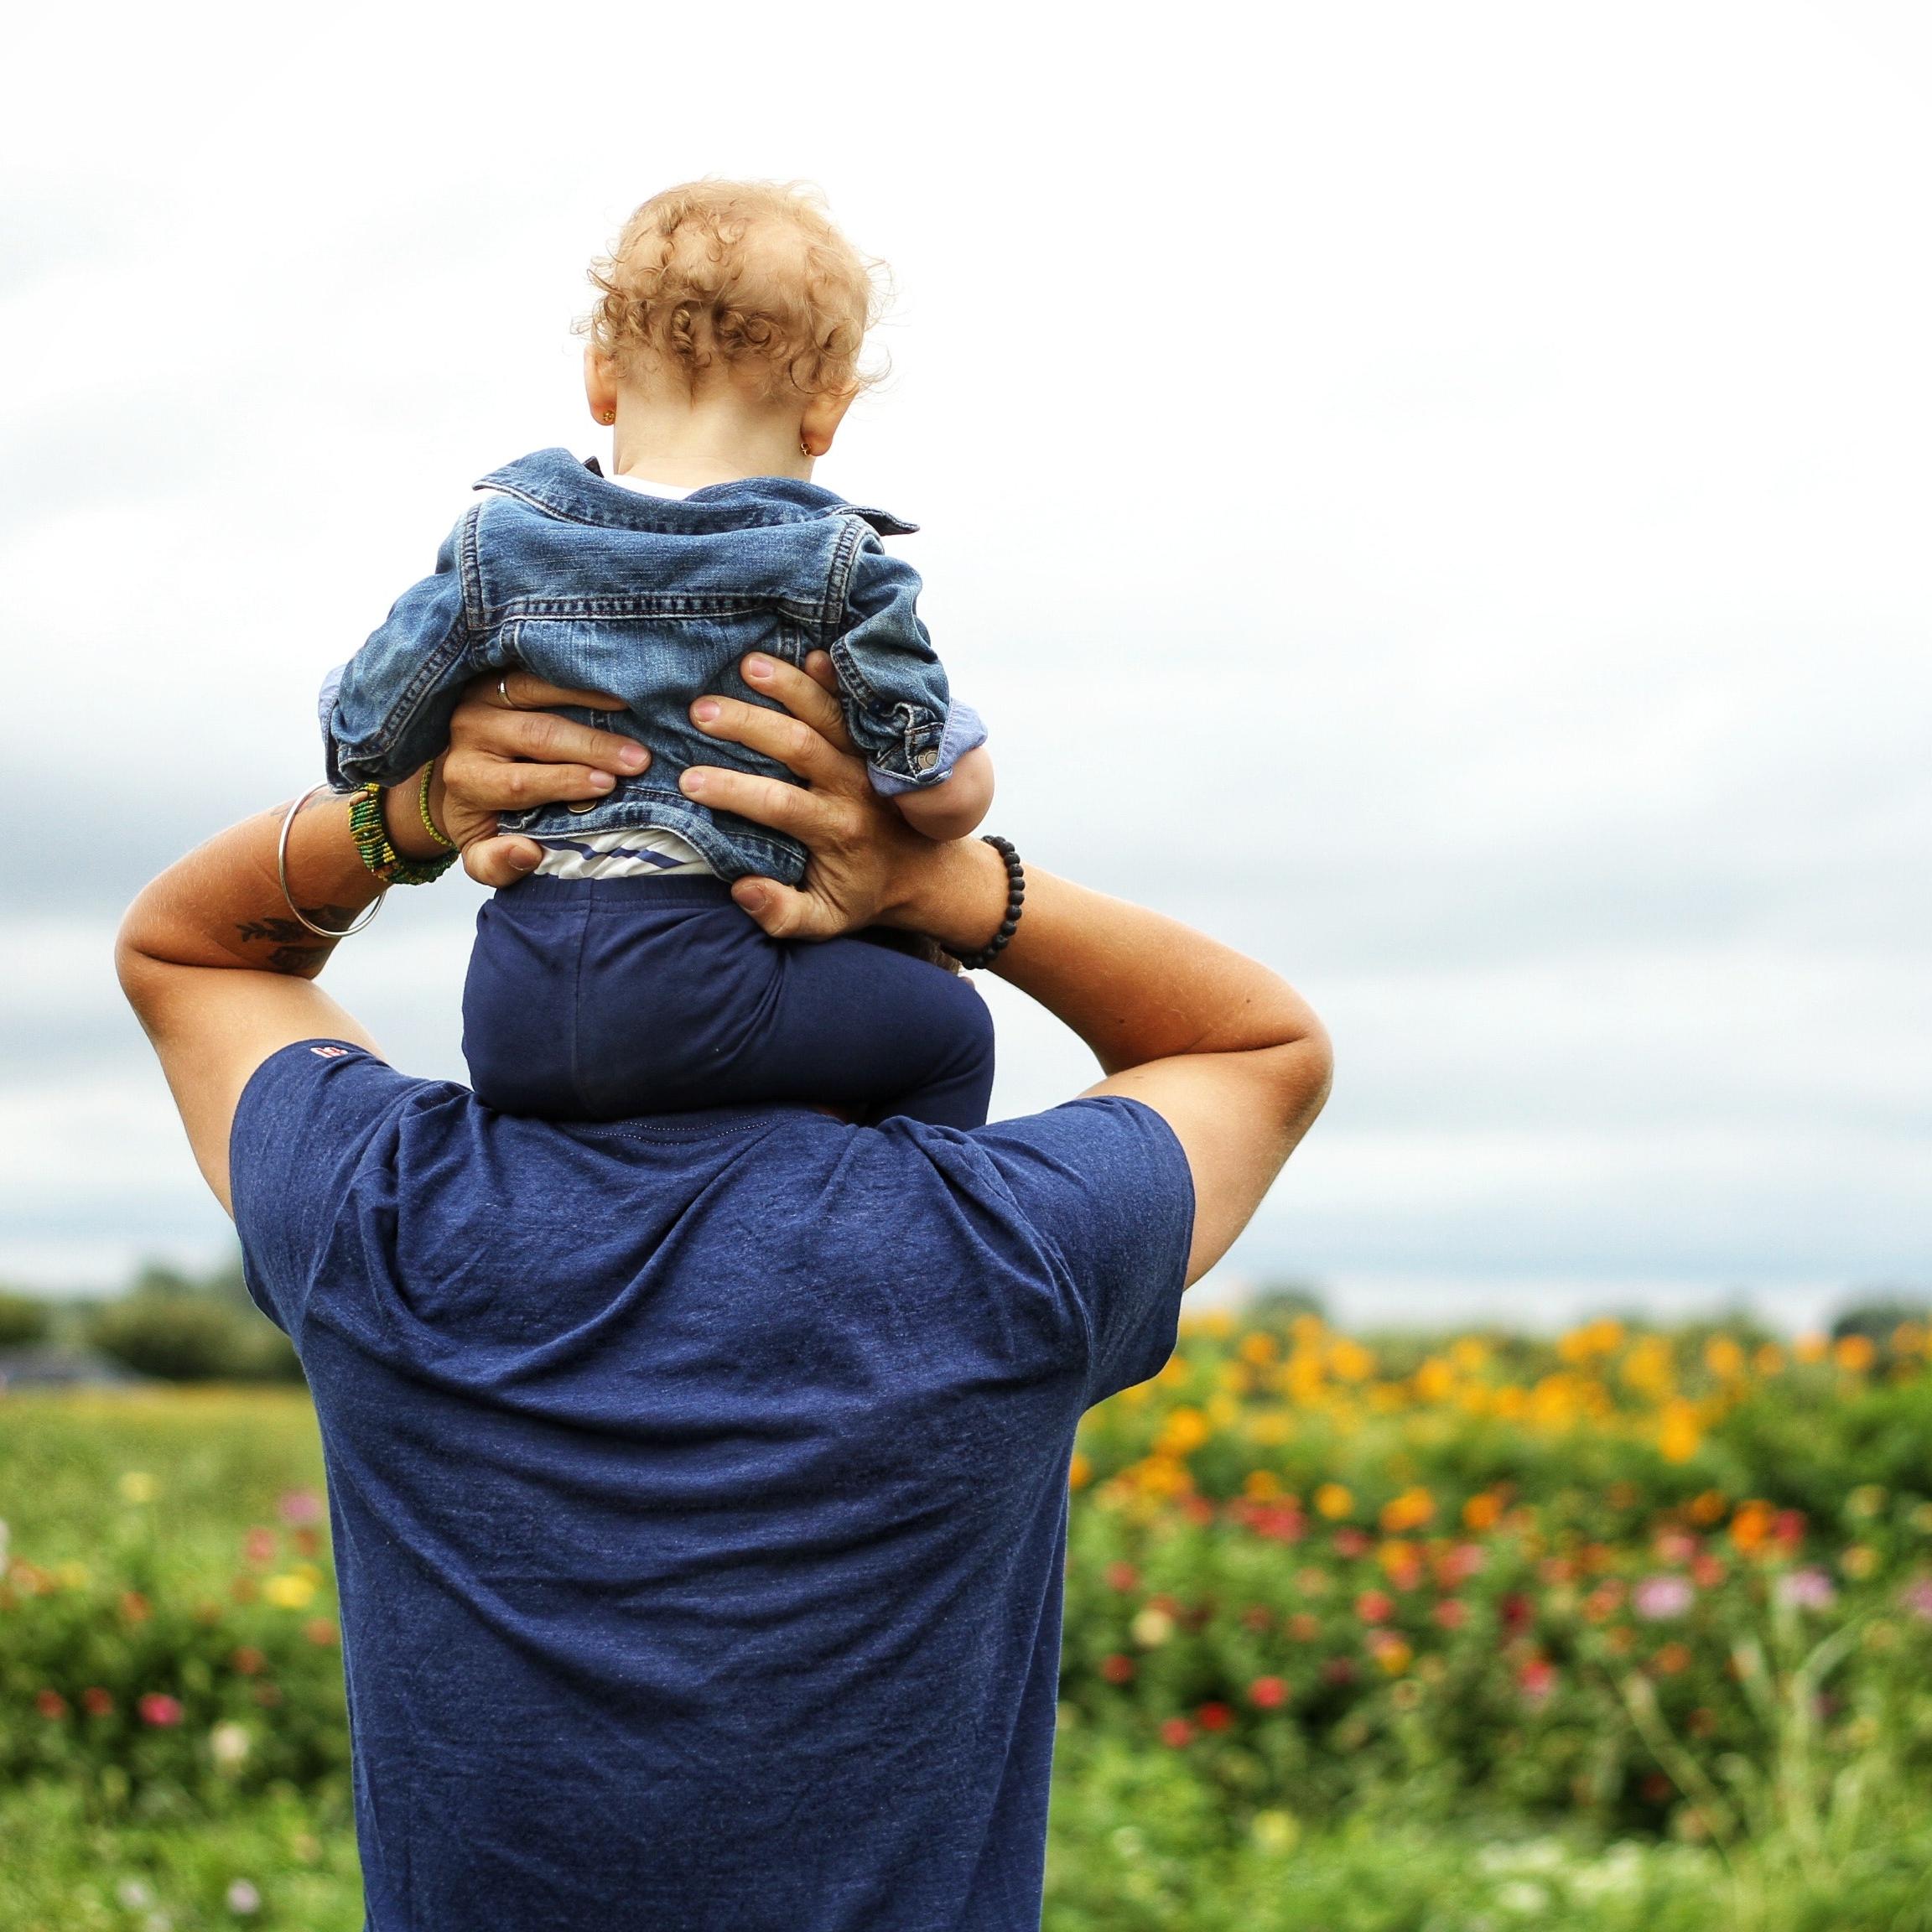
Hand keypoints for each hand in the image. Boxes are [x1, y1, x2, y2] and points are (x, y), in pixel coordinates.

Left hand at [437, 672, 647, 885]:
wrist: (458, 770)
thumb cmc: (484, 815)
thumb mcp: (481, 853)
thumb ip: (496, 865)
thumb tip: (527, 853)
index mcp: (466, 779)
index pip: (517, 782)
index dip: (564, 782)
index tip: (608, 786)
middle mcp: (469, 731)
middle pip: (535, 735)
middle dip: (591, 746)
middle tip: (637, 758)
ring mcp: (483, 695)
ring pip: (537, 690)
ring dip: (589, 699)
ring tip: (633, 708)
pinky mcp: (499, 672)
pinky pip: (540, 667)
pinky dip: (578, 672)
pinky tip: (614, 681)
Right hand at [684, 652, 1002, 945]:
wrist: (925, 873)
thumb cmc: (861, 894)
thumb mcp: (824, 921)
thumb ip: (782, 913)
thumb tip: (741, 889)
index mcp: (835, 830)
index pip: (779, 804)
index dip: (733, 791)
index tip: (689, 781)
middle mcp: (852, 788)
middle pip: (799, 746)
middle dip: (749, 725)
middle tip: (700, 710)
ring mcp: (867, 759)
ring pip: (829, 715)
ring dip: (790, 687)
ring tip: (748, 664)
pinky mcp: (877, 741)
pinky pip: (859, 705)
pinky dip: (838, 679)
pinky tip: (812, 653)